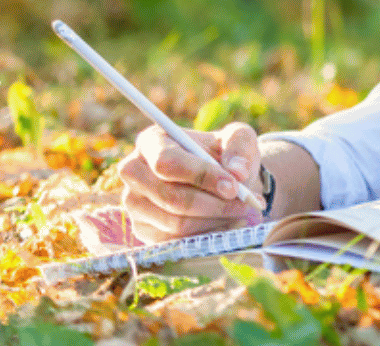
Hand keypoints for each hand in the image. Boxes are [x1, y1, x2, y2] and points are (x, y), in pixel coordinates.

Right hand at [116, 121, 263, 241]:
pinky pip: (175, 241)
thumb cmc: (224, 155)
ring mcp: (134, 204)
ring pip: (175, 222)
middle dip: (214, 204)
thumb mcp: (238, 139)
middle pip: (170, 197)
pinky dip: (207, 235)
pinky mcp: (143, 229)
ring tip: (241, 212)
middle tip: (246, 204)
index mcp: (151, 141)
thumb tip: (237, 172)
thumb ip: (240, 147)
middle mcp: (134, 172)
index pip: (167, 162)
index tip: (233, 187)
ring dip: (215, 220)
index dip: (201, 176)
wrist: (219, 180)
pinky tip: (227, 223)